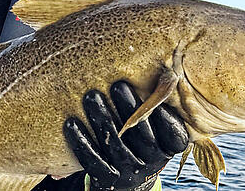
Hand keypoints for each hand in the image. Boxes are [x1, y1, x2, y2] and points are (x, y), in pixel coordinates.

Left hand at [64, 81, 188, 190]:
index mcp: (169, 147)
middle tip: (117, 86)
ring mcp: (130, 172)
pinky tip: (71, 123)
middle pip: (142, 137)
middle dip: (129, 109)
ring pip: (115, 147)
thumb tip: (161, 66)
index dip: (164, 115)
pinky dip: (82, 142)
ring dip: (102, 120)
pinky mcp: (108, 179)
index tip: (154, 91)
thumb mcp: (157, 123)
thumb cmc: (144, 134)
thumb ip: (158, 102)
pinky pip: (93, 161)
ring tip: (91, 96)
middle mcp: (152, 162)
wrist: (130, 176)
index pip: (173, 134)